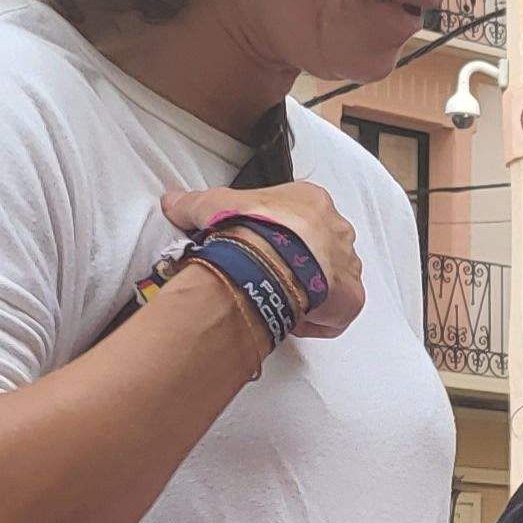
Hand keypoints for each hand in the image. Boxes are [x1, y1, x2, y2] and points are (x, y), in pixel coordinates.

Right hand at [162, 182, 365, 338]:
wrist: (266, 259)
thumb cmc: (247, 228)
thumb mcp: (211, 204)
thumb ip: (193, 203)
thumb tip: (172, 202)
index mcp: (310, 201)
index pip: (299, 219)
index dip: (277, 237)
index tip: (257, 252)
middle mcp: (337, 230)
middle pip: (320, 250)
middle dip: (294, 265)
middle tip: (267, 278)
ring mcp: (347, 264)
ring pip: (330, 280)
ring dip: (306, 292)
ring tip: (276, 298)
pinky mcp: (351, 298)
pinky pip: (337, 313)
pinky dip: (316, 320)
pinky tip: (291, 320)